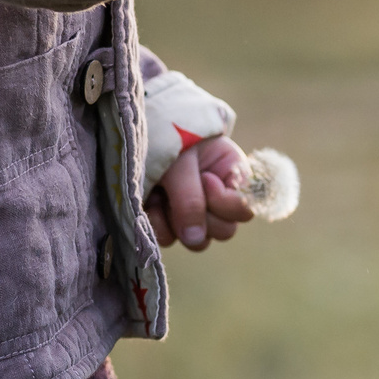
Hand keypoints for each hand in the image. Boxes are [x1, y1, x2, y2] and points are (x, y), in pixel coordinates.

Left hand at [145, 135, 255, 251]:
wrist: (132, 137)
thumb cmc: (165, 139)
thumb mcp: (181, 164)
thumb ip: (190, 199)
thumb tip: (194, 239)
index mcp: (231, 175)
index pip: (245, 207)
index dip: (227, 202)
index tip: (205, 179)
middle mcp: (217, 198)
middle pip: (225, 230)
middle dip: (202, 217)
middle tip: (180, 192)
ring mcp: (193, 213)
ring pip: (198, 241)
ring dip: (177, 222)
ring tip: (162, 195)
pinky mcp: (170, 222)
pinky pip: (170, 239)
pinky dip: (157, 225)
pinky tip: (150, 202)